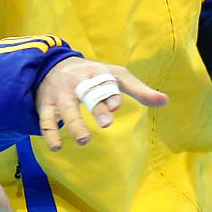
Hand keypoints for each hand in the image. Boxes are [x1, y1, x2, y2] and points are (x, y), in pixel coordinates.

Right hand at [36, 57, 167, 150]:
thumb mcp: (115, 76)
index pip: (104, 82)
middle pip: (87, 94)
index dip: (110, 93)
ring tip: (84, 141)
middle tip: (107, 123)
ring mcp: (60, 94)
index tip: (116, 104)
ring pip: (66, 108)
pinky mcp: (45, 104)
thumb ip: (139, 90)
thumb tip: (165, 101)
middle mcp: (77, 82)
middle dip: (96, 107)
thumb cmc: (91, 74)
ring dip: (74, 124)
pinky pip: (46, 119)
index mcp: (96, 73)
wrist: (52, 65)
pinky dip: (49, 133)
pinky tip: (56, 147)